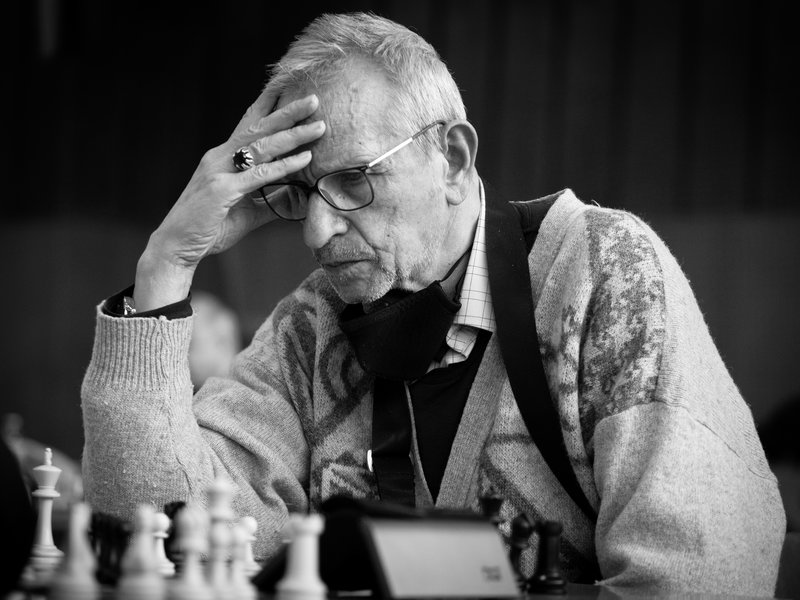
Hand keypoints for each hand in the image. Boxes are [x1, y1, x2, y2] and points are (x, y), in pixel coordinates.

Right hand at [134, 90, 324, 310]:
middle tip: (313, 99)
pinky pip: (259, 175)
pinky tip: (305, 159)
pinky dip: (284, 166)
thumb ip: (272, 201)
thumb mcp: (247, 213)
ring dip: (293, 135)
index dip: (269, 106)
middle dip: (287, 112)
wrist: (176, 248)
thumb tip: (300, 196)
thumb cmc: (209, 229)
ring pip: (262, 146)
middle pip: (259, 128)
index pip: (249, 126)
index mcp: (223, 158)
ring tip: (319, 126)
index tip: (291, 90)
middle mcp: (219, 157)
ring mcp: (219, 171)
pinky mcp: (221, 190)